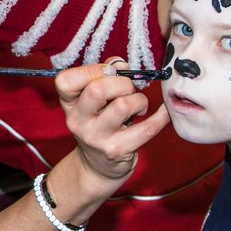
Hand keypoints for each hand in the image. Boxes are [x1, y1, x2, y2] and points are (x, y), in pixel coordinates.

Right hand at [55, 60, 169, 183]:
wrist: (98, 166)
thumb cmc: (100, 124)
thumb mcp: (93, 102)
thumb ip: (103, 77)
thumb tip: (121, 64)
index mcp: (69, 105)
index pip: (66, 80)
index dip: (92, 70)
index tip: (110, 72)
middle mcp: (78, 121)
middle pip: (98, 89)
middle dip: (122, 83)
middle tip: (129, 90)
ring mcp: (96, 138)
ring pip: (123, 105)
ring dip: (139, 100)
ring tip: (139, 106)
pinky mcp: (117, 150)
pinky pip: (146, 128)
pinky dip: (161, 117)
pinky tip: (164, 112)